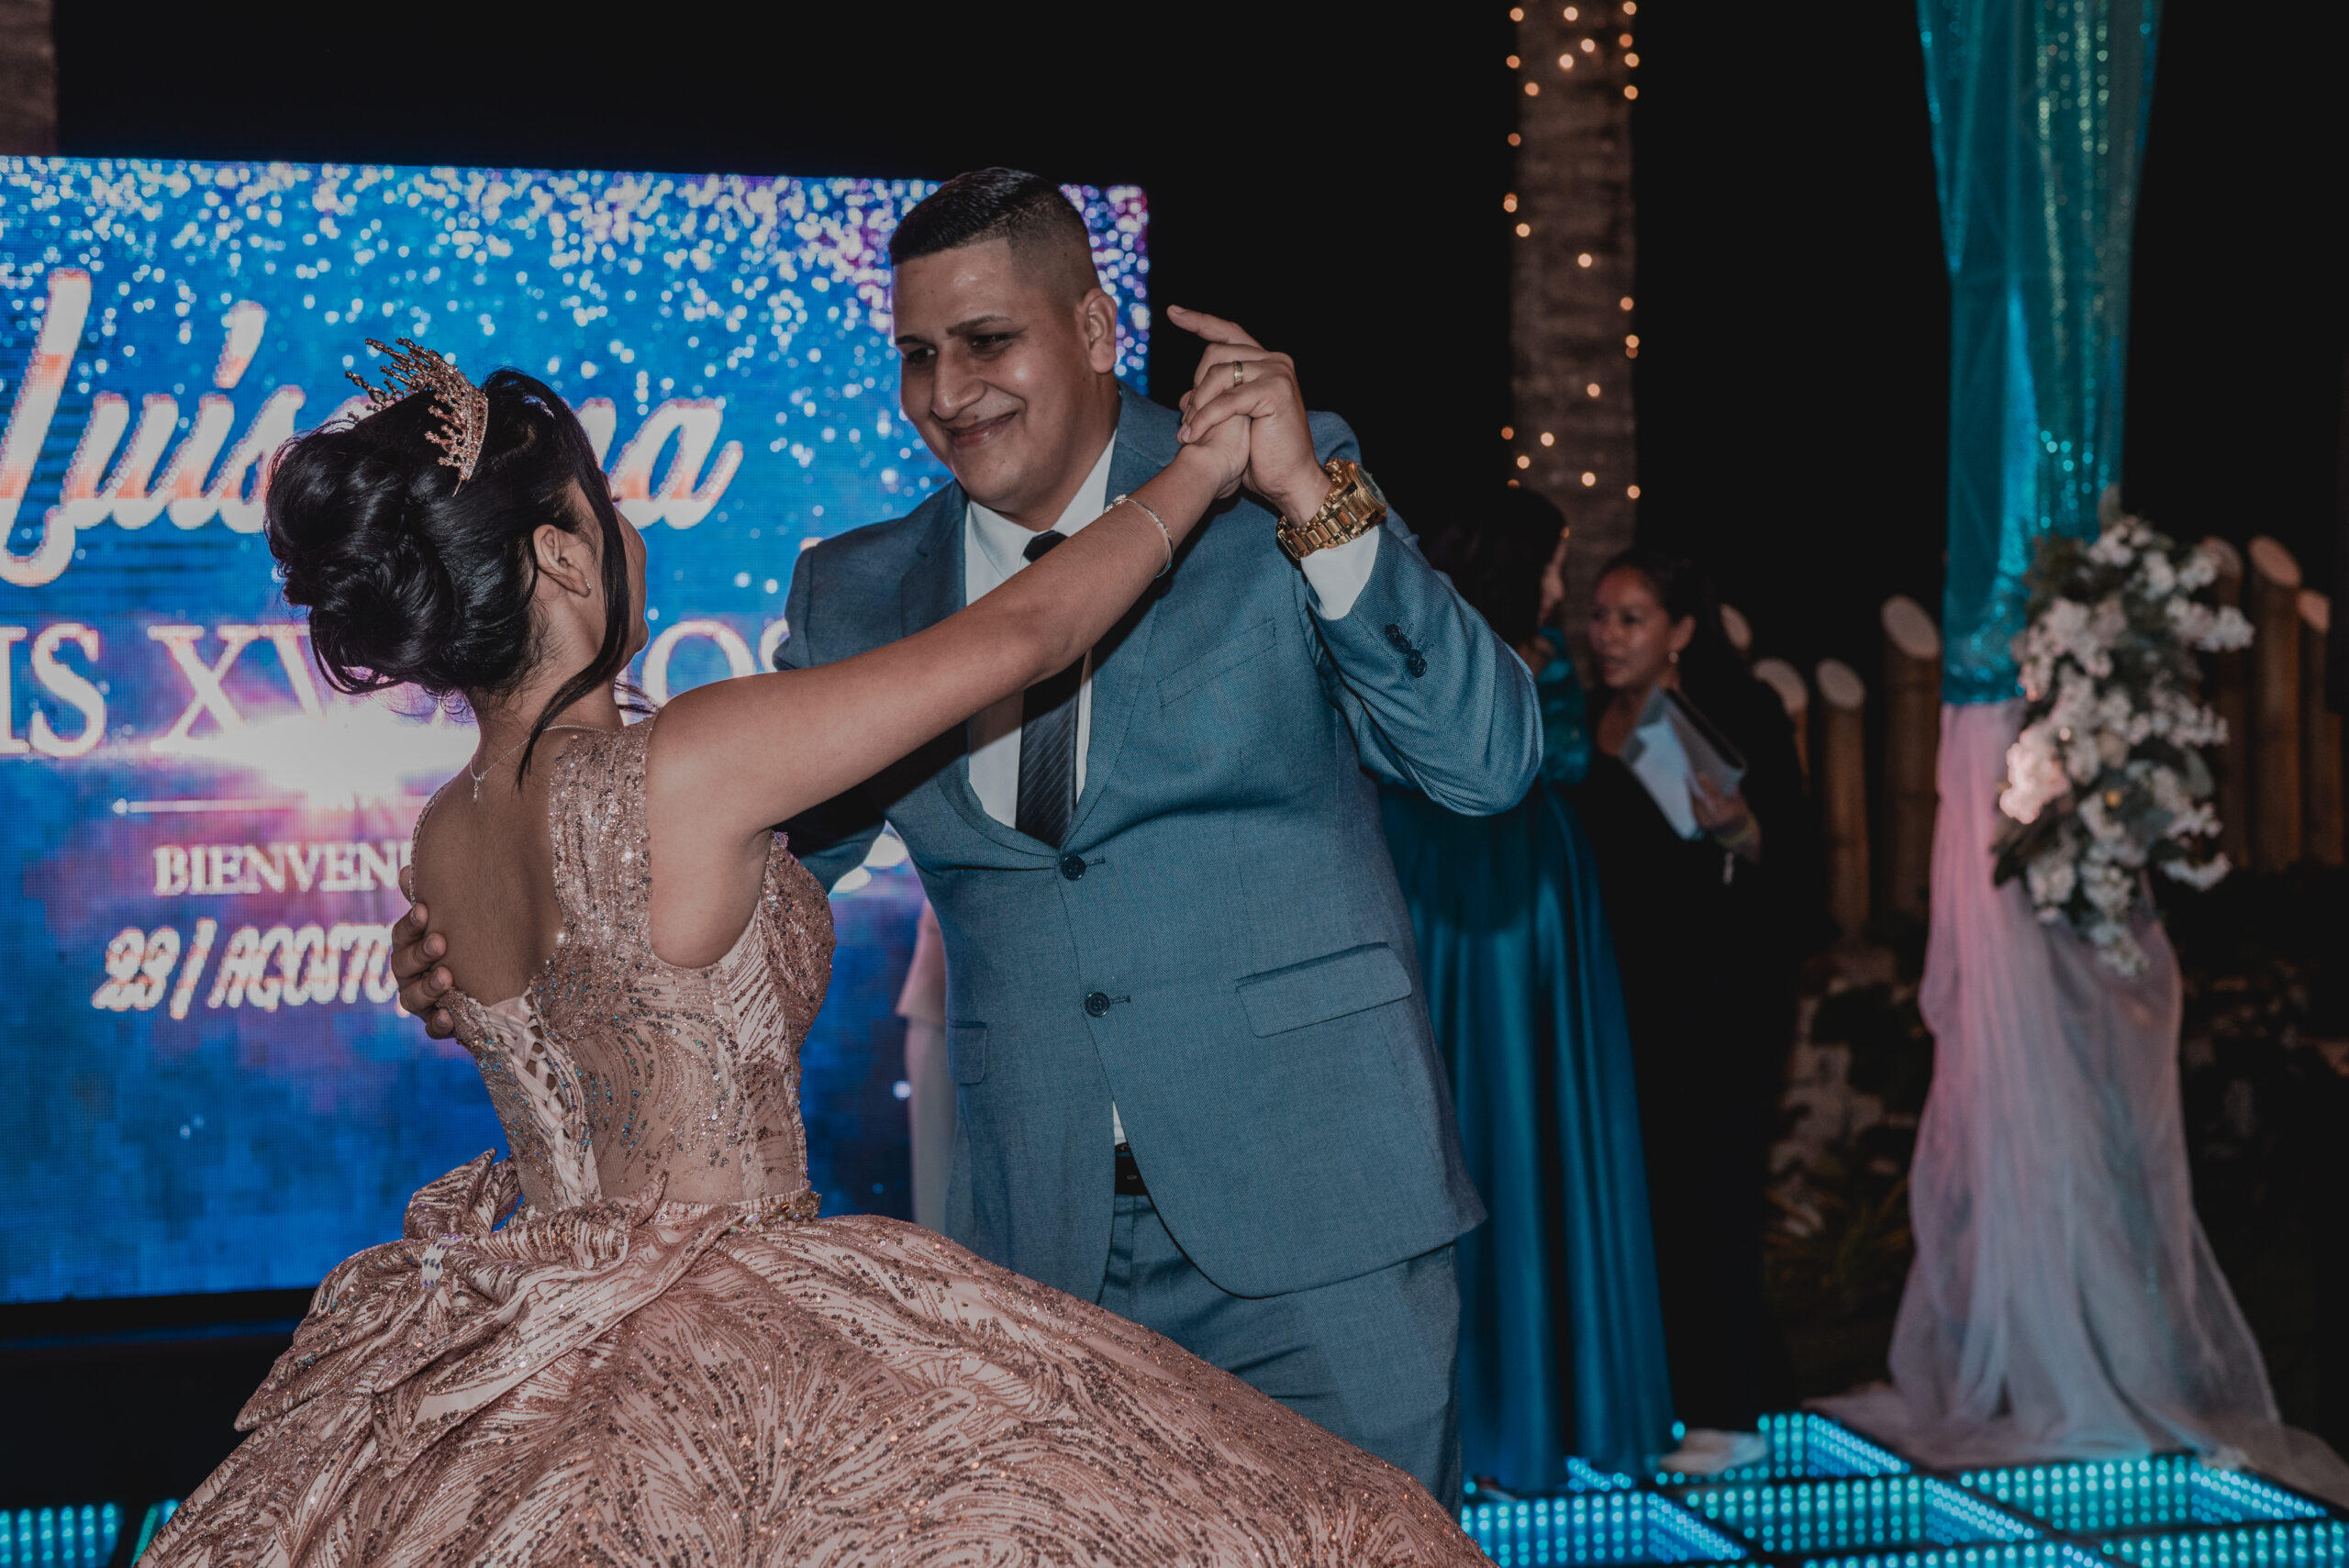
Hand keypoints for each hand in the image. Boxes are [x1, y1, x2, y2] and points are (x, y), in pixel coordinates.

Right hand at [393, 863, 456, 1037]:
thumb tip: (406, 871)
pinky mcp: (439, 1024)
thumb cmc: (468, 941)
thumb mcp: (456, 918)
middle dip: (420, 953)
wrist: (497, 979)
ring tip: (447, 977)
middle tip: (440, 942)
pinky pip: (432, 1028)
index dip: (410, 924)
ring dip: (429, 988)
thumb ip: (434, 898)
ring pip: (412, 998)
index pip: (402, 934)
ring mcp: (422, 1002)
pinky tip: (450, 1017)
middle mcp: (410, 975)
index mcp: (411, 946)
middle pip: (403, 966)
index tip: (424, 910)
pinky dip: (439, 1024)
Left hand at [1167, 306, 1328, 523]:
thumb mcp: (1231, 423)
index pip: (1228, 334)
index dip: (1200, 321)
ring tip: (1189, 432)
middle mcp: (1275, 360)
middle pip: (1214, 353)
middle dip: (1195, 386)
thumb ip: (1213, 402)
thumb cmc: (1262, 456)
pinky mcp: (1275, 392)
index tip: (1173, 313)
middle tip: (1187, 419)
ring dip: (1197, 405)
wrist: (1290, 480)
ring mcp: (1277, 373)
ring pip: (1217, 374)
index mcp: (1266, 363)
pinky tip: (1193, 435)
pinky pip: (1226, 400)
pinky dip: (1205, 418)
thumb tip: (1184, 396)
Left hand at [1688, 774, 1761, 856]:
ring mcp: (1705, 822)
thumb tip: (1725, 774)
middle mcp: (1714, 819)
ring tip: (1689, 776)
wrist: (1734, 832)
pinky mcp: (1699, 822)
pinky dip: (1693, 797)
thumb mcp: (1741, 802)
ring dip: (1691, 789)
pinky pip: (1694, 806)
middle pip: (1702, 799)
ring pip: (1695, 803)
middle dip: (1696, 786)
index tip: (1700, 774)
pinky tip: (1691, 787)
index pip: (1714, 797)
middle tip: (1691, 772)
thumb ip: (1733, 790)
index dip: (1706, 785)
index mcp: (1727, 813)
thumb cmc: (1739, 814)